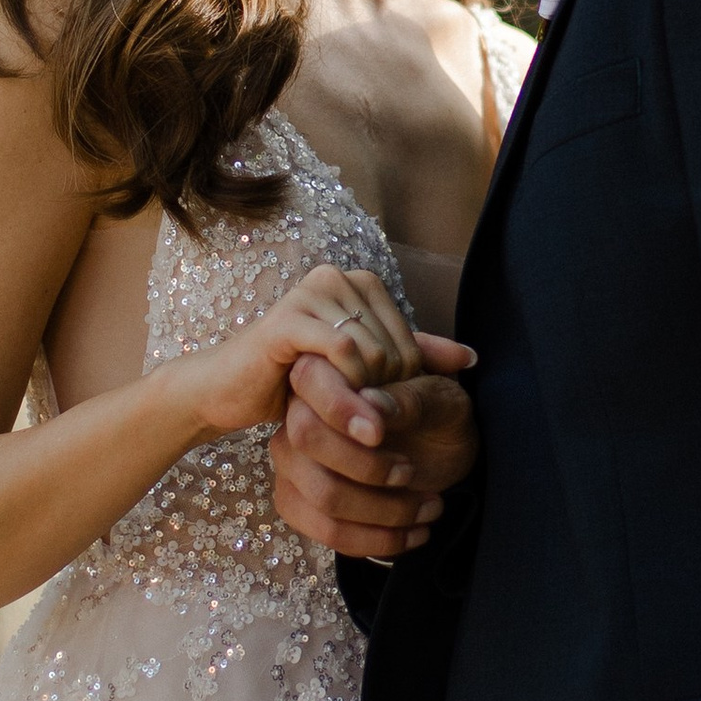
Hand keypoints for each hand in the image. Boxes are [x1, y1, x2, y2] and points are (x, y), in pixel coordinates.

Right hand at [190, 263, 422, 443]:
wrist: (230, 389)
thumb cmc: (295, 381)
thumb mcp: (362, 372)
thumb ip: (416, 359)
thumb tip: (471, 358)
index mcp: (357, 283)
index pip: (411, 341)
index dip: (403, 385)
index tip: (379, 410)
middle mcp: (335, 278)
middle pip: (394, 348)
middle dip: (385, 393)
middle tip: (364, 420)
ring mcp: (309, 294)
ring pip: (373, 352)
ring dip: (367, 396)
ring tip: (353, 422)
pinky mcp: (286, 321)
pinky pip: (342, 352)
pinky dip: (348, 387)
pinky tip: (336, 409)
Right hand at [272, 351, 475, 561]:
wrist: (445, 454)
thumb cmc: (441, 416)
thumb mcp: (443, 402)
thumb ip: (412, 398)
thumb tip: (372, 402)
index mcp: (329, 373)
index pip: (310, 383)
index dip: (339, 410)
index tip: (381, 434)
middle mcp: (298, 413)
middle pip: (306, 441)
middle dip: (367, 468)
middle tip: (410, 472)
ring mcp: (293, 461)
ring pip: (322, 495)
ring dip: (383, 513)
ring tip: (429, 509)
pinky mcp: (300, 502)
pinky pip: (323, 531)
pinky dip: (373, 541)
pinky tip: (412, 535)